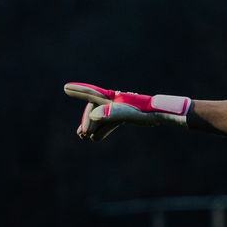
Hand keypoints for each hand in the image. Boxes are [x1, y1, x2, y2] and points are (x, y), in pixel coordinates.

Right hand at [64, 83, 191, 140]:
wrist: (161, 114)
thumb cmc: (145, 112)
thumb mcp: (128, 114)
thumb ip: (110, 113)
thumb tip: (93, 116)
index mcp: (112, 98)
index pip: (92, 94)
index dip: (79, 91)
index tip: (66, 88)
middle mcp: (113, 102)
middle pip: (95, 110)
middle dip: (87, 121)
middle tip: (83, 134)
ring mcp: (118, 109)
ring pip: (100, 118)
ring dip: (92, 127)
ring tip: (83, 136)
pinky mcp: (125, 116)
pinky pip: (109, 123)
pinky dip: (102, 130)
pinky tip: (96, 138)